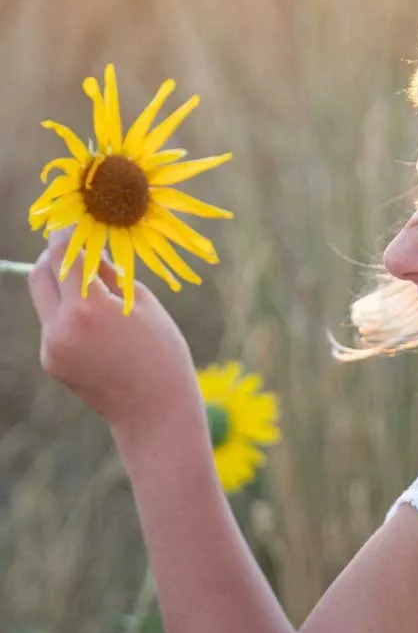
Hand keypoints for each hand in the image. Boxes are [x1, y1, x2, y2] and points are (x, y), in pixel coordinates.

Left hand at [28, 228, 200, 439]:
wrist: (154, 410)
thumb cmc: (161, 350)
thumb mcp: (142, 303)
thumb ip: (110, 276)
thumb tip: (91, 251)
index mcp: (88, 308)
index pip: (62, 255)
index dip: (66, 234)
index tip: (76, 223)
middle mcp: (61, 326)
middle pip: (40, 273)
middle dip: (54, 255)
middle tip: (76, 246)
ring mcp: (51, 347)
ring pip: (45, 299)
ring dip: (63, 284)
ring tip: (97, 288)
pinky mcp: (50, 361)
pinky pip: (53, 324)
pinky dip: (70, 313)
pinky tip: (100, 326)